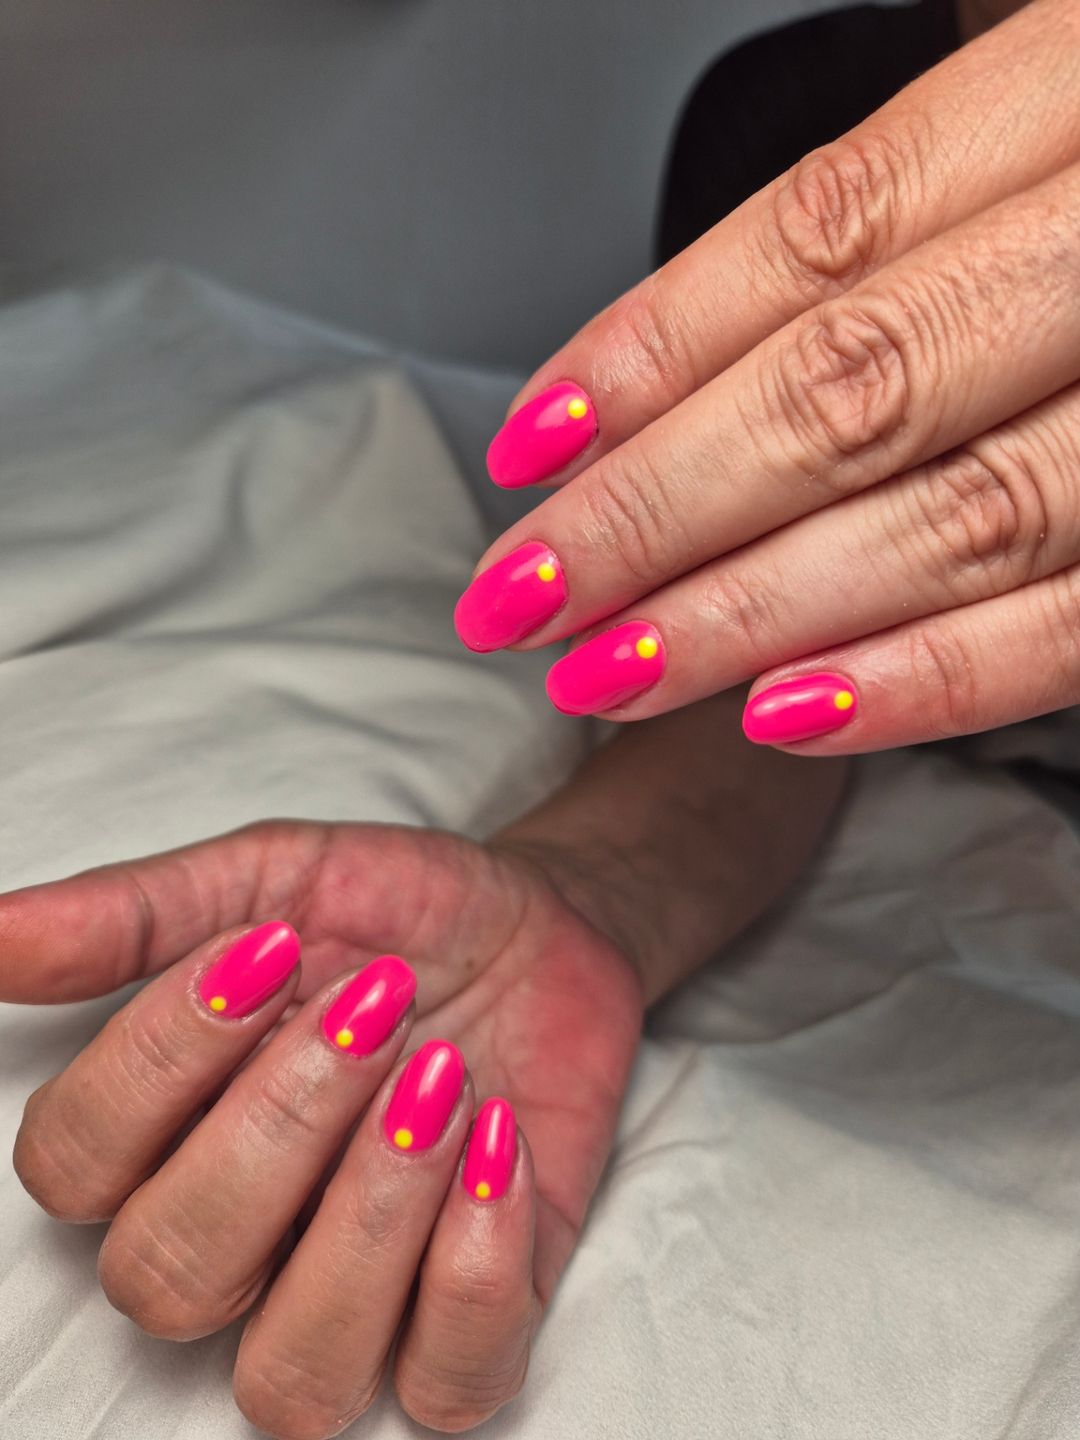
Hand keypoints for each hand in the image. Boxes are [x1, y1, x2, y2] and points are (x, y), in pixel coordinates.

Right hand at [7, 820, 641, 1436]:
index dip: (159, 1063)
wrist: (545, 923)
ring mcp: (354, 1301)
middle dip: (279, 1127)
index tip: (269, 951)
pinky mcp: (469, 1322)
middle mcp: (240, 1245)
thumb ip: (135, 915)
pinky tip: (498, 1142)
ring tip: (444, 1077)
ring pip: (290, 1377)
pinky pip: (444, 1386)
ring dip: (372, 1212)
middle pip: (168, 1280)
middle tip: (376, 1006)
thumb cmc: (395, 913)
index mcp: (164, 1139)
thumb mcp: (271, 880)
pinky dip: (473, 1270)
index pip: (71, 1171)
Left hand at [453, 0, 1079, 752]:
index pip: (823, 233)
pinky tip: (793, 715)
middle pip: (856, 387)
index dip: (653, 346)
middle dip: (660, 509)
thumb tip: (697, 366)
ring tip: (615, 669)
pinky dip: (932, 679)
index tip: (532, 442)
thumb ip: (916, 215)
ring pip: (956, 515)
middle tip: (527, 593)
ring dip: (757, 612)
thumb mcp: (1062, 105)